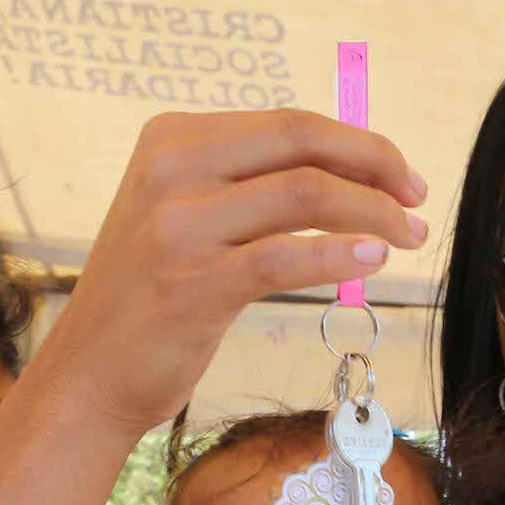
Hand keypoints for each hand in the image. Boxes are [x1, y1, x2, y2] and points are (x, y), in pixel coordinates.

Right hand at [46, 109, 427, 433]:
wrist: (87, 379)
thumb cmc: (146, 308)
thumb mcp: (182, 225)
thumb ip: (242, 194)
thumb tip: (338, 181)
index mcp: (170, 142)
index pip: (286, 125)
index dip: (357, 144)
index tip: (399, 173)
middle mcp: (170, 170)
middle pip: (301, 143)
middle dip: (375, 164)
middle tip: (417, 197)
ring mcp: (178, 226)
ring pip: (303, 194)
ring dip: (372, 212)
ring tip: (408, 236)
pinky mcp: (193, 283)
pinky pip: (285, 256)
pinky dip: (340, 253)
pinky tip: (373, 259)